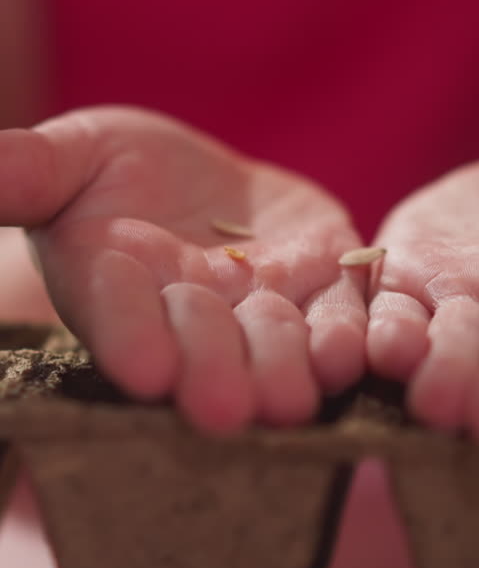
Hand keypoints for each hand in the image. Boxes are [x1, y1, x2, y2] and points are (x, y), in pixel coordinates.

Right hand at [0, 107, 365, 431]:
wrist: (196, 181)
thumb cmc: (112, 170)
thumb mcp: (71, 158)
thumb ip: (27, 172)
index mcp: (117, 285)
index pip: (119, 313)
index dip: (130, 338)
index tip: (143, 368)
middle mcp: (191, 314)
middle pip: (203, 347)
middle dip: (215, 374)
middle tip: (225, 409)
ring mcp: (263, 305)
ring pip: (277, 343)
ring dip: (285, 370)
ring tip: (291, 398)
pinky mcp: (328, 282)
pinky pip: (343, 313)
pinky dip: (350, 334)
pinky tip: (358, 351)